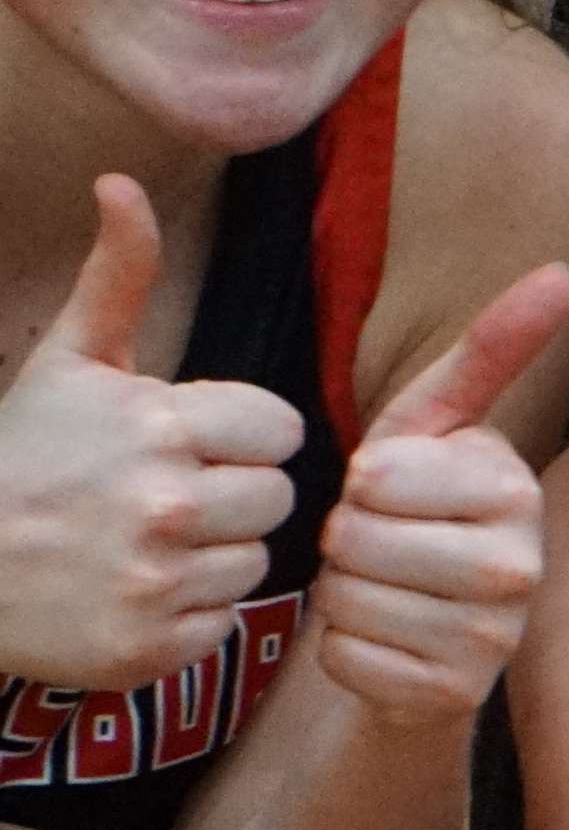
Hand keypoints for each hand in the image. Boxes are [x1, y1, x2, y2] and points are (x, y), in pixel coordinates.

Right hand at [0, 176, 302, 691]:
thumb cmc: (20, 455)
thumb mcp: (67, 361)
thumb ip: (120, 276)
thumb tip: (122, 181)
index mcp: (161, 427)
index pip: (282, 431)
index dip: (240, 438)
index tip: (187, 444)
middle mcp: (167, 504)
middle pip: (277, 498)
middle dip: (232, 495)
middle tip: (164, 498)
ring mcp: (158, 581)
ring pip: (254, 563)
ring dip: (211, 556)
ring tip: (143, 545)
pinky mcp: (151, 648)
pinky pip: (222, 625)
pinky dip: (185, 616)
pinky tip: (131, 593)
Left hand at [301, 265, 568, 722]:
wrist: (447, 626)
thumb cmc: (428, 507)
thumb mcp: (443, 426)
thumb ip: (491, 350)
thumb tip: (563, 269)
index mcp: (518, 489)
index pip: (376, 477)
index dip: (362, 484)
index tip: (398, 493)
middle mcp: (521, 566)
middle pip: (355, 542)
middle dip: (347, 542)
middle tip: (386, 545)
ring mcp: (494, 639)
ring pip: (345, 603)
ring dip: (344, 597)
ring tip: (389, 591)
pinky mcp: (454, 695)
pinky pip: (346, 660)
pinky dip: (347, 651)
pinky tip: (389, 640)